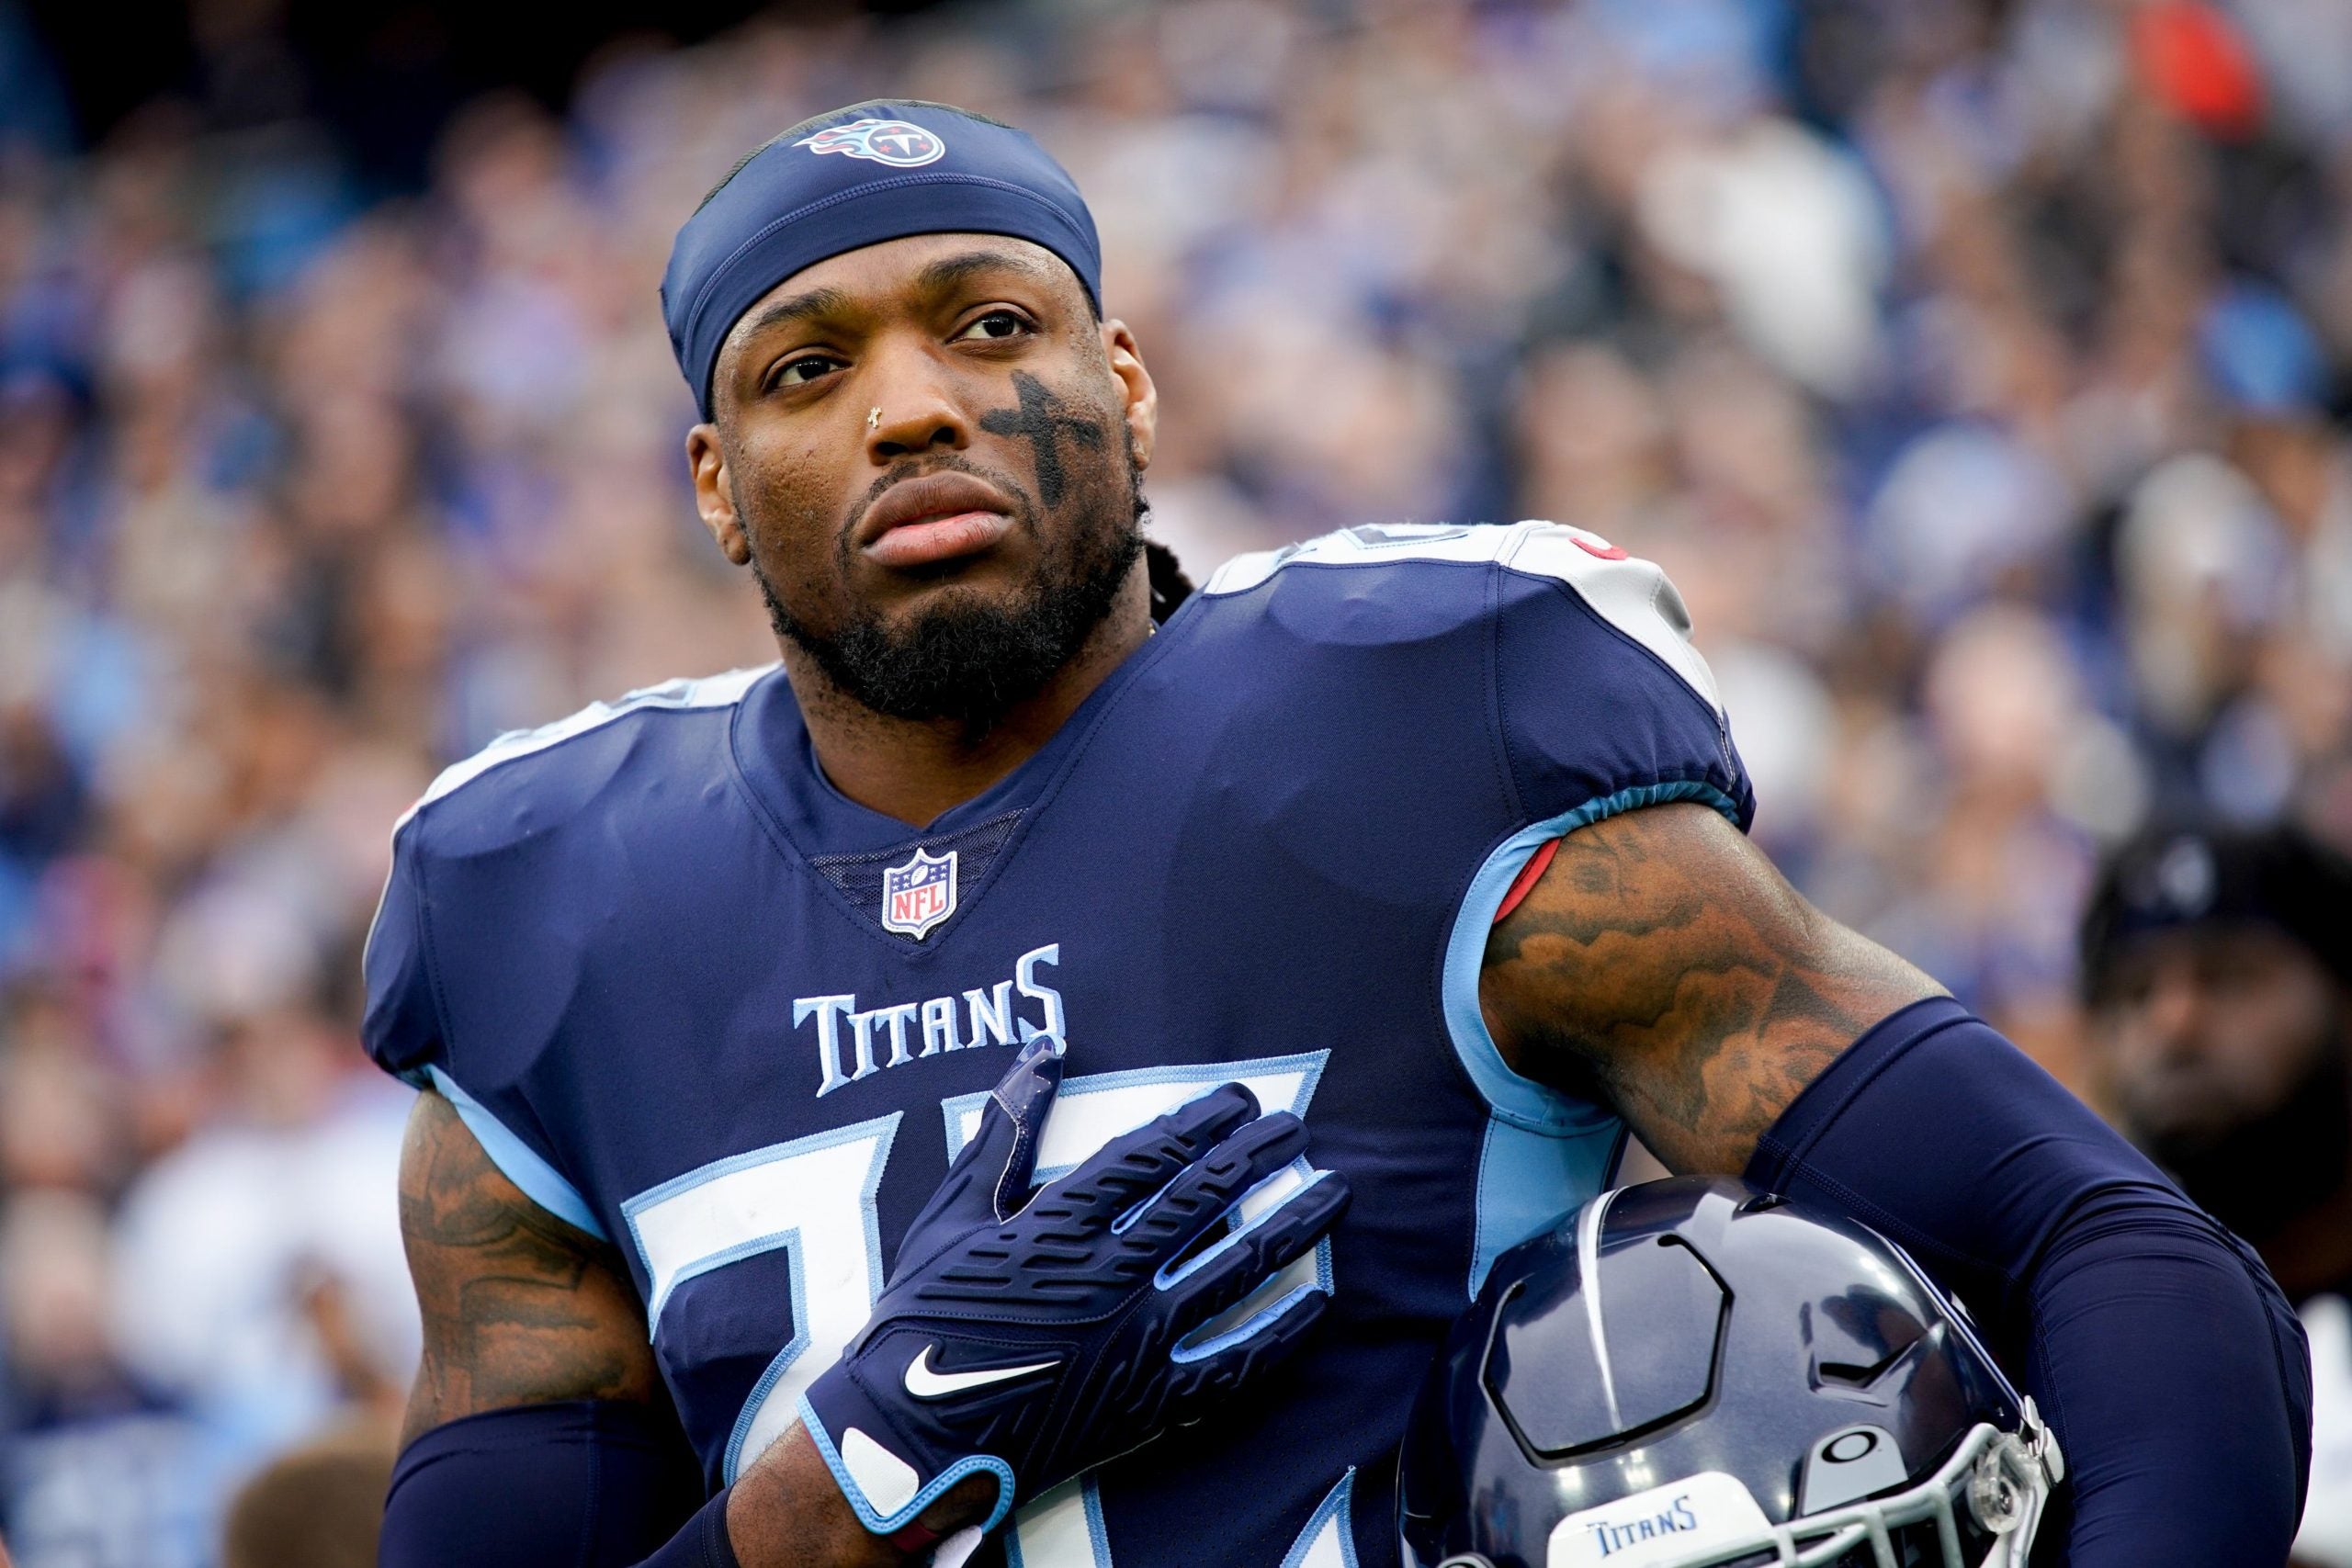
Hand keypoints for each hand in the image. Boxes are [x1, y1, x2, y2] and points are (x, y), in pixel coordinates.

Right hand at [798, 1040, 1348, 1537]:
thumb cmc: (922, 1316)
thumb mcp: (953, 1211)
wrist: (909, 1435)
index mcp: (1059, 1223)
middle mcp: (1108, 1272)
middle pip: (1205, 1198)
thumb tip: (1044, 1050)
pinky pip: (1232, 1365)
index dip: (1205, 1120)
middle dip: (1259, 1156)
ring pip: (1234, 1270)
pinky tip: (1318, 1303)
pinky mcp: (1148, 1400)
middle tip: (1295, 1129)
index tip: (1241, 1100)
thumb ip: (1004, 1131)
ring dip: (1290, 1226)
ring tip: (1334, 1193)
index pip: (1154, 1153)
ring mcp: (1135, 1339)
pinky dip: (1280, 1333)